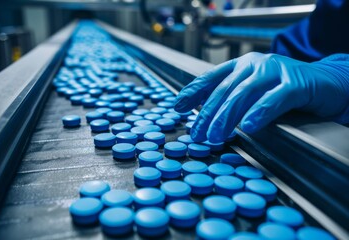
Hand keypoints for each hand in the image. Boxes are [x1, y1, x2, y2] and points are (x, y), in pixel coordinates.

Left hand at [174, 52, 348, 142]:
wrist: (325, 82)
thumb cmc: (284, 89)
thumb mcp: (254, 91)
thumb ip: (233, 100)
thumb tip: (207, 120)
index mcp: (241, 65)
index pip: (211, 77)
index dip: (193, 92)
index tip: (178, 107)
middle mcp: (254, 64)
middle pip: (225, 89)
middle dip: (208, 113)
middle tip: (197, 133)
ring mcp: (275, 70)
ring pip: (244, 93)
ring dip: (227, 116)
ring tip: (216, 136)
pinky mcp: (296, 83)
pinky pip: (274, 98)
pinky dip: (260, 112)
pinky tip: (249, 127)